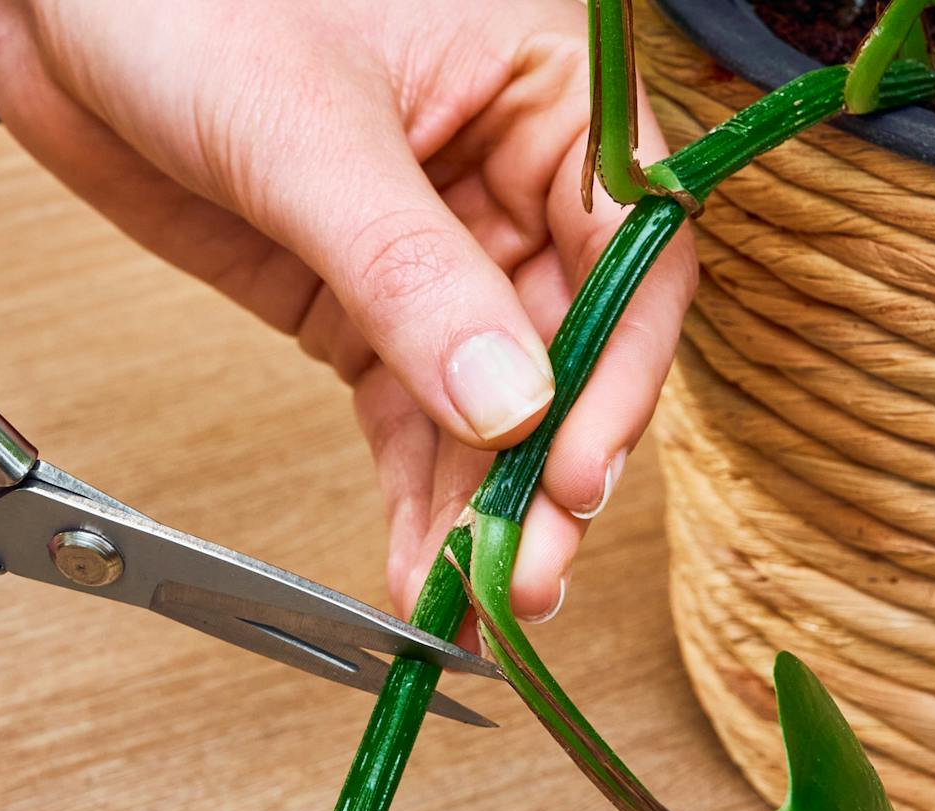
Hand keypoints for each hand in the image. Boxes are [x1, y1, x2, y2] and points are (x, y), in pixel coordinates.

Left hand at [0, 0, 695, 620]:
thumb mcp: (305, 129)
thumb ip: (409, 270)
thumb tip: (509, 403)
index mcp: (542, 91)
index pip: (630, 250)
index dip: (613, 375)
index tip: (573, 474)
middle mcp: (508, 175)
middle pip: (571, 348)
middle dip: (548, 467)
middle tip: (526, 571)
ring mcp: (432, 251)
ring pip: (492, 402)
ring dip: (487, 504)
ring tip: (476, 595)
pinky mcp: (357, 303)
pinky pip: (411, 415)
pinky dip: (418, 493)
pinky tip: (423, 561)